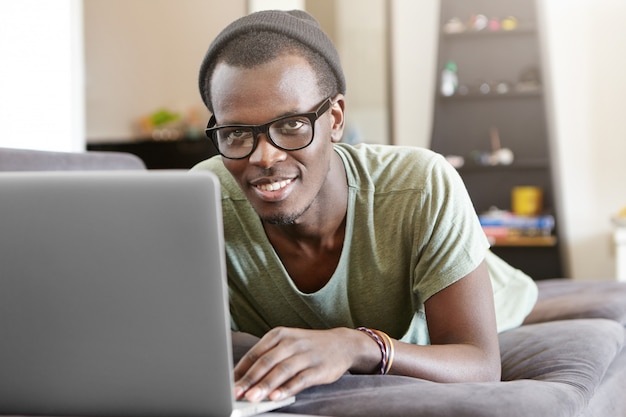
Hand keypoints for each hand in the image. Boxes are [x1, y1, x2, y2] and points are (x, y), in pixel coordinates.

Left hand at [233, 326, 367, 401]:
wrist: (342, 344)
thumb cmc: (308, 347)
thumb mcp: (287, 343)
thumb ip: (267, 357)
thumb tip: (242, 378)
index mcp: (279, 334)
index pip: (255, 353)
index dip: (241, 370)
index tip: (229, 385)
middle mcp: (291, 342)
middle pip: (266, 362)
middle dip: (249, 380)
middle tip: (236, 393)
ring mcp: (306, 355)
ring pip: (281, 371)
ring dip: (265, 385)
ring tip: (252, 398)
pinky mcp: (319, 368)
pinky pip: (300, 379)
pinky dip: (287, 389)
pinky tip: (276, 397)